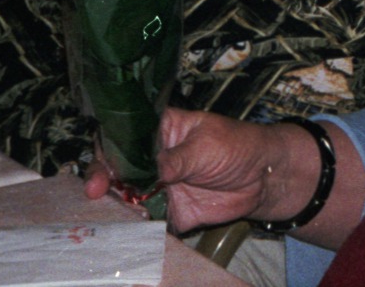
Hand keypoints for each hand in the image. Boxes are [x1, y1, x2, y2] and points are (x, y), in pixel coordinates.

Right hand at [84, 109, 279, 234]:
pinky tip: (132, 230)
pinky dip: (139, 228)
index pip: (122, 139)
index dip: (105, 154)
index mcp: (159, 132)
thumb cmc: (238, 146)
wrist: (265, 176)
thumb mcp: (205, 146)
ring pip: (127, 199)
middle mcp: (152, 160)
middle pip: (117, 172)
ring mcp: (158, 188)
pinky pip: (148, 222)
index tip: (101, 172)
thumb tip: (148, 172)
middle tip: (99, 194)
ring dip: (117, 208)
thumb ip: (175, 160)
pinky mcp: (170, 212)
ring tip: (113, 213)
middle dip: (104, 183)